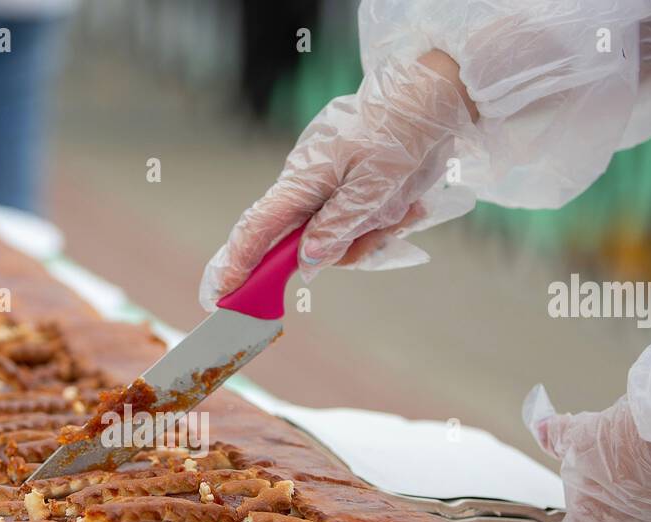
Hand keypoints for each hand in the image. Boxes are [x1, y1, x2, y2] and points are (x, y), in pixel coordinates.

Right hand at [199, 54, 474, 310]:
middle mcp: (307, 187)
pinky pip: (353, 224)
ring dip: (367, 236)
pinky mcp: (347, 189)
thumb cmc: (398, 135)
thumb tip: (306, 262)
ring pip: (332, 237)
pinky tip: (406, 206)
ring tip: (402, 210)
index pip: (257, 229)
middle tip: (349, 251)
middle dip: (330, 253)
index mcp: (302, 181)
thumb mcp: (372, 189)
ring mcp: (326, 188)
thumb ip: (337, 228)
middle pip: (296, 241)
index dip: (237, 263)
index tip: (221, 293)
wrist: (428, 100)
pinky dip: (379, 224)